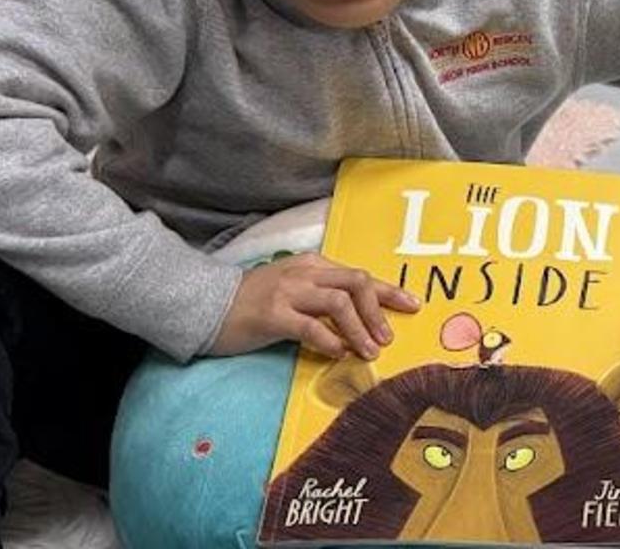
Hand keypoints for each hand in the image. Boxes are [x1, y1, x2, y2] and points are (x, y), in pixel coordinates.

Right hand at [209, 252, 420, 359]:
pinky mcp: (272, 314)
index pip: (359, 276)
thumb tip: (360, 318)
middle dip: (379, 310)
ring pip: (338, 303)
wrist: (207, 305)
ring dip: (359, 329)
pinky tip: (337, 354)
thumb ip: (322, 296)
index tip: (412, 306)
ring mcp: (288, 292)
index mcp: (314, 265)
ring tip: (369, 351)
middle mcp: (305, 273)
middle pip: (356, 283)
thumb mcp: (294, 289)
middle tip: (388, 337)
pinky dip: (329, 341)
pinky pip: (310, 327)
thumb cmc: (254, 301)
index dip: (388, 291)